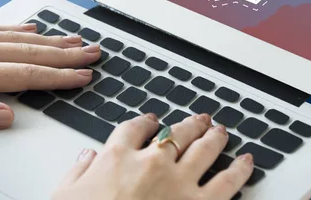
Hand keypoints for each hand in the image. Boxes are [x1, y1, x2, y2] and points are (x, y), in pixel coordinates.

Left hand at [0, 24, 100, 129]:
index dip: (58, 76)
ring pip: (18, 38)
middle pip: (30, 53)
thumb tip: (6, 116)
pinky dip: (17, 30)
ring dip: (49, 41)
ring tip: (74, 41)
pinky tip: (33, 29)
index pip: (27, 75)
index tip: (83, 76)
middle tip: (91, 53)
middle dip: (66, 54)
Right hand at [53, 113, 253, 199]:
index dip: (146, 122)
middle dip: (190, 124)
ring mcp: (179, 182)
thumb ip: (77, 173)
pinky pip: (227, 182)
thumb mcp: (63, 197)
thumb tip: (87, 157)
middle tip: (199, 120)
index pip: (135, 128)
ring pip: (205, 148)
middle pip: (177, 133)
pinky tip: (247, 161)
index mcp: (117, 158)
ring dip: (215, 137)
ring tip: (221, 131)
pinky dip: (240, 169)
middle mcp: (152, 163)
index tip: (152, 121)